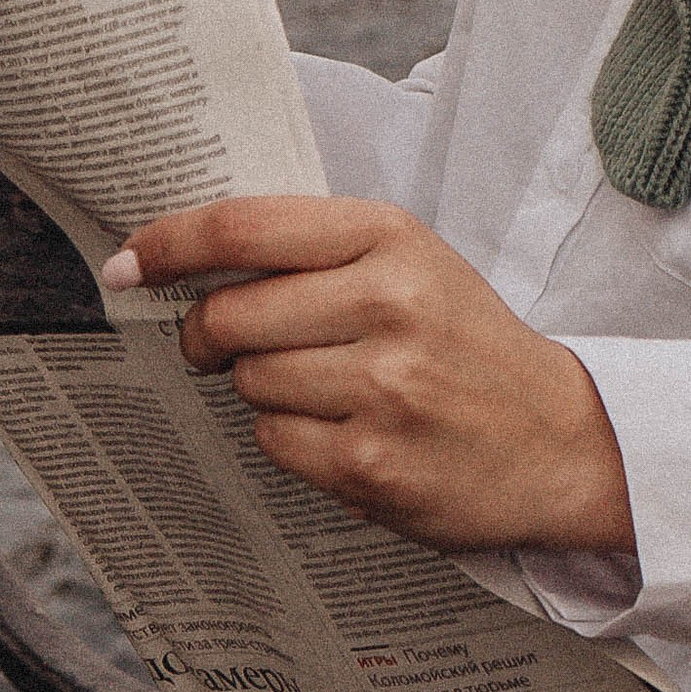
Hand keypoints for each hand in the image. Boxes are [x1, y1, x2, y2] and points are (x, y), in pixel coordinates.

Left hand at [105, 196, 635, 559]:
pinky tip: (342, 431)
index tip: (128, 262)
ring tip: (322, 388)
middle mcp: (385, 303)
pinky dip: (290, 440)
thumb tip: (190, 261)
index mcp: (389, 237)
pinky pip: (276, 444)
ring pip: (249, 383)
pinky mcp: (371, 462)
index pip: (245, 228)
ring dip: (260, 389)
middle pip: (229, 315)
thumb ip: (315, 253)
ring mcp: (380, 387)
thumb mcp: (411, 264)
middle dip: (207, 335)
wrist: (561, 437)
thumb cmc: (468, 342)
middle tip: (218, 344)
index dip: (171, 243)